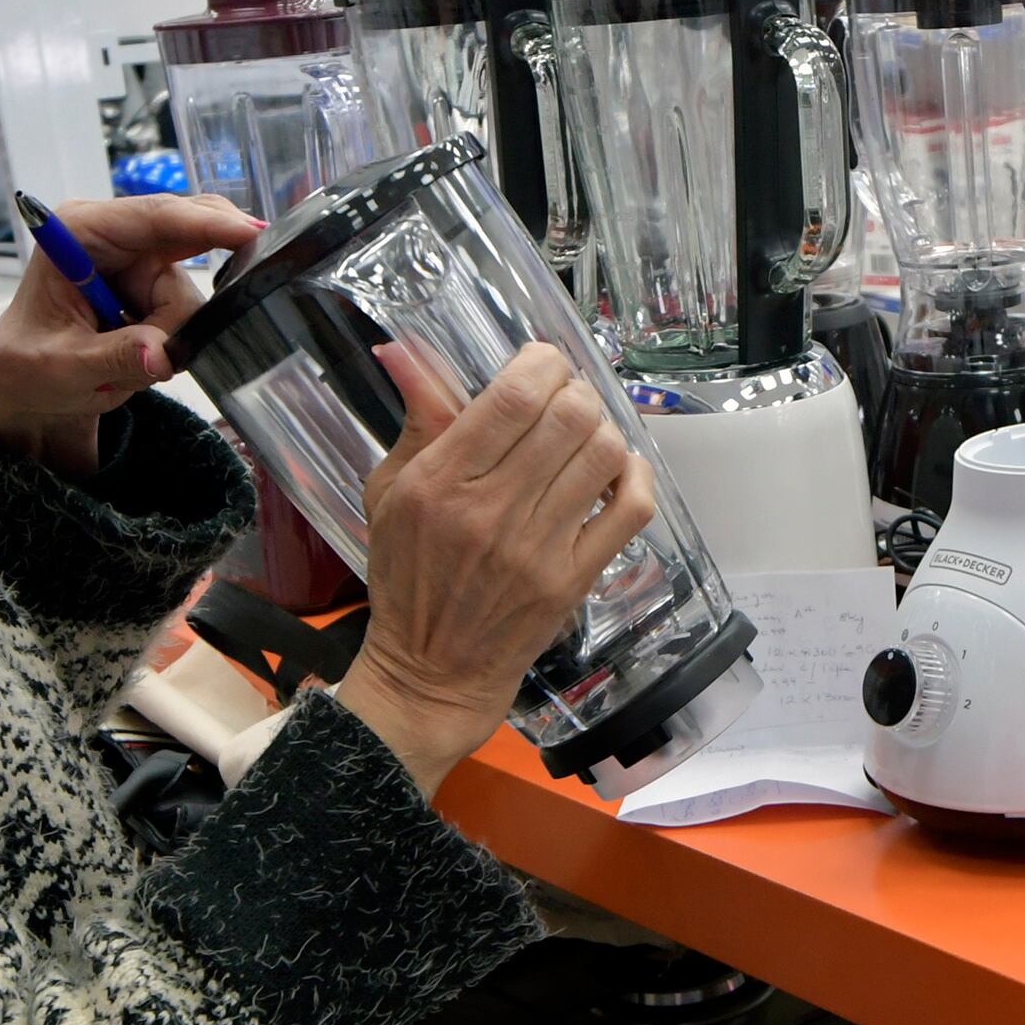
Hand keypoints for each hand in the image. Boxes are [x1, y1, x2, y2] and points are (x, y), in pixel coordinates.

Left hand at [0, 193, 258, 477]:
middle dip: (175, 312)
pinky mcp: (155, 280)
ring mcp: (139, 257)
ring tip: (121, 364)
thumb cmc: (30, 364)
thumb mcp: (63, 367)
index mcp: (81, 230)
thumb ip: (115, 357)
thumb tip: (161, 355)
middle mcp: (115, 233)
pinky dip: (172, 341)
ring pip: (191, 297)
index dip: (207, 224)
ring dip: (167, 339)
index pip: (156, 217)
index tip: (252, 233)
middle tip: (151, 351)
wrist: (30, 384)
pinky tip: (137, 353)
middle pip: (190, 248)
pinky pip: (191, 311)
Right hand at [332, 343, 656, 798]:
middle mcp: (490, 511)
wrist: (431, 672)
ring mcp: (537, 548)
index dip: (543, 363)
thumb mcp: (389, 493)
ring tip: (585, 437)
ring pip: (603, 454)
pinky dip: (636, 475)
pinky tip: (617, 470)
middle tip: (565, 400)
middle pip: (569, 417)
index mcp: (438, 483)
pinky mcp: (572, 579)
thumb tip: (409, 352)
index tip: (542, 365)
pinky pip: (631, 509)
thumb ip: (417, 421)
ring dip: (603, 430)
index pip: (513, 397)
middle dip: (576, 392)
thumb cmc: (408, 579)